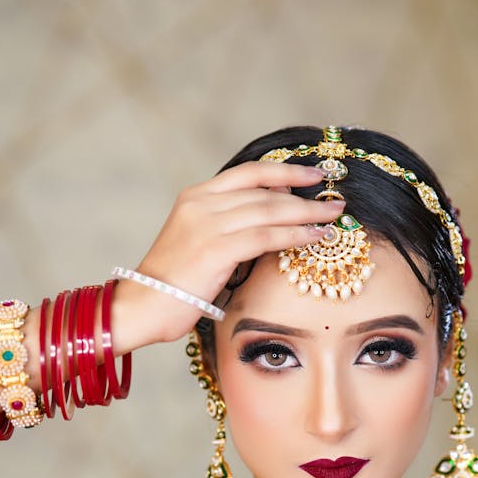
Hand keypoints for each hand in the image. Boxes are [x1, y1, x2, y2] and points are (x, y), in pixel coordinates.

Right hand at [112, 162, 342, 352]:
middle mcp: (201, 203)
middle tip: (336, 201)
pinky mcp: (215, 249)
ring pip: (270, 211)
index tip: (315, 174)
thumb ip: (228, 225)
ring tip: (334, 218)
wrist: (141, 306)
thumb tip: (270, 219)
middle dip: (306, 195)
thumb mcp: (198, 242)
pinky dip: (295, 235)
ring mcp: (207, 224)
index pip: (250, 173)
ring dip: (308, 214)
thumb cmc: (172, 283)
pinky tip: (315, 237)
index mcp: (196, 196)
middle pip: (265, 191)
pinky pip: (265, 236)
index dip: (286, 171)